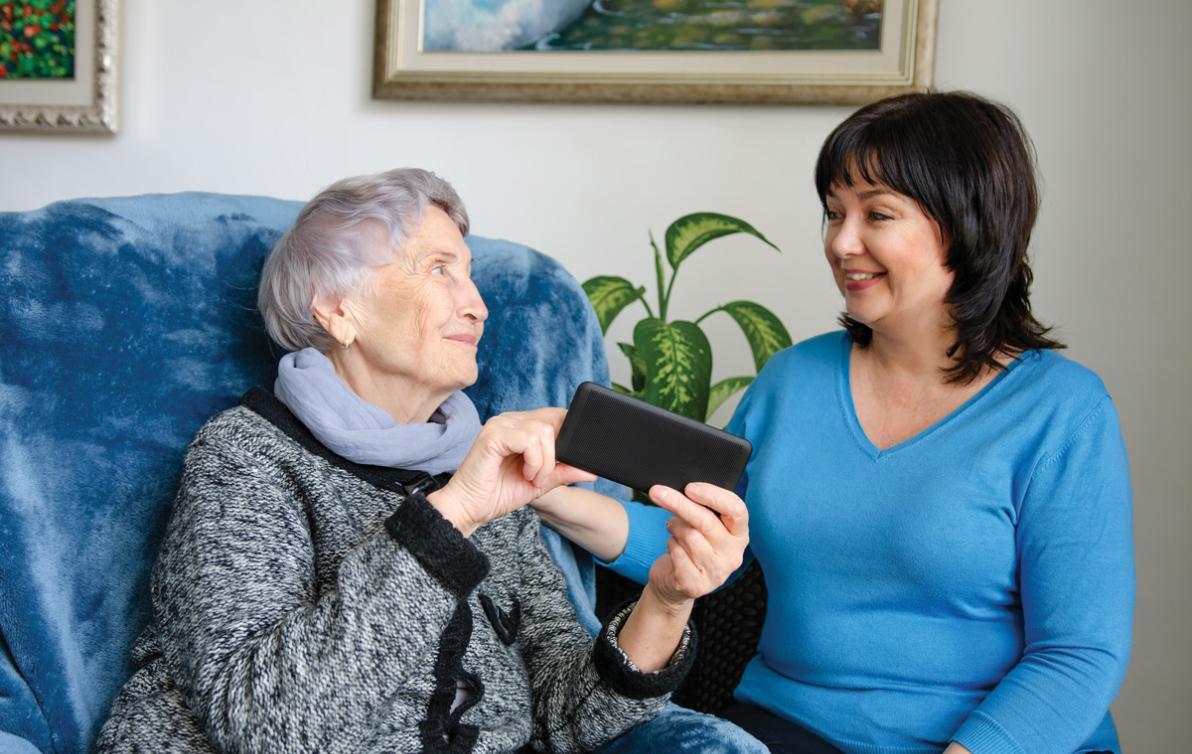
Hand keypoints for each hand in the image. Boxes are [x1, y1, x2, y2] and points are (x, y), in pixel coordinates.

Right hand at [430, 408, 595, 535]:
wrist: (470, 508)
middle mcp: (510, 420)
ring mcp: (500, 425)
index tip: (563, 462)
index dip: (566, 436)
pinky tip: (525, 474)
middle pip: (553, 421)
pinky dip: (534, 461)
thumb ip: (564, 472)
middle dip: (556, 453)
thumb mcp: (541, 482)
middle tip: (541, 475)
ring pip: (543, 430)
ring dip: (545, 461)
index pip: (555, 416)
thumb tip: (591, 470)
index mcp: (520, 426)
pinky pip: (529, 439)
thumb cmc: (499, 493)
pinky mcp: (493, 435)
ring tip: (531, 477)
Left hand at [644, 482, 748, 608]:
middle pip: (707, 522)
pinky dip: (670, 545)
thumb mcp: (703, 525)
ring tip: (672, 528)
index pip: (736, 510)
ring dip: (674, 527)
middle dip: (680, 504)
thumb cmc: (691, 545)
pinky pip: (678, 553)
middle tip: (658, 492)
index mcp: (739, 535)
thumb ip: (703, 509)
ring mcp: (717, 572)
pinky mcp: (697, 585)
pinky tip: (673, 548)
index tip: (690, 488)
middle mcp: (733, 554)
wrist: (676, 583)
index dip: (713, 496)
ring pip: (690, 536)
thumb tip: (684, 490)